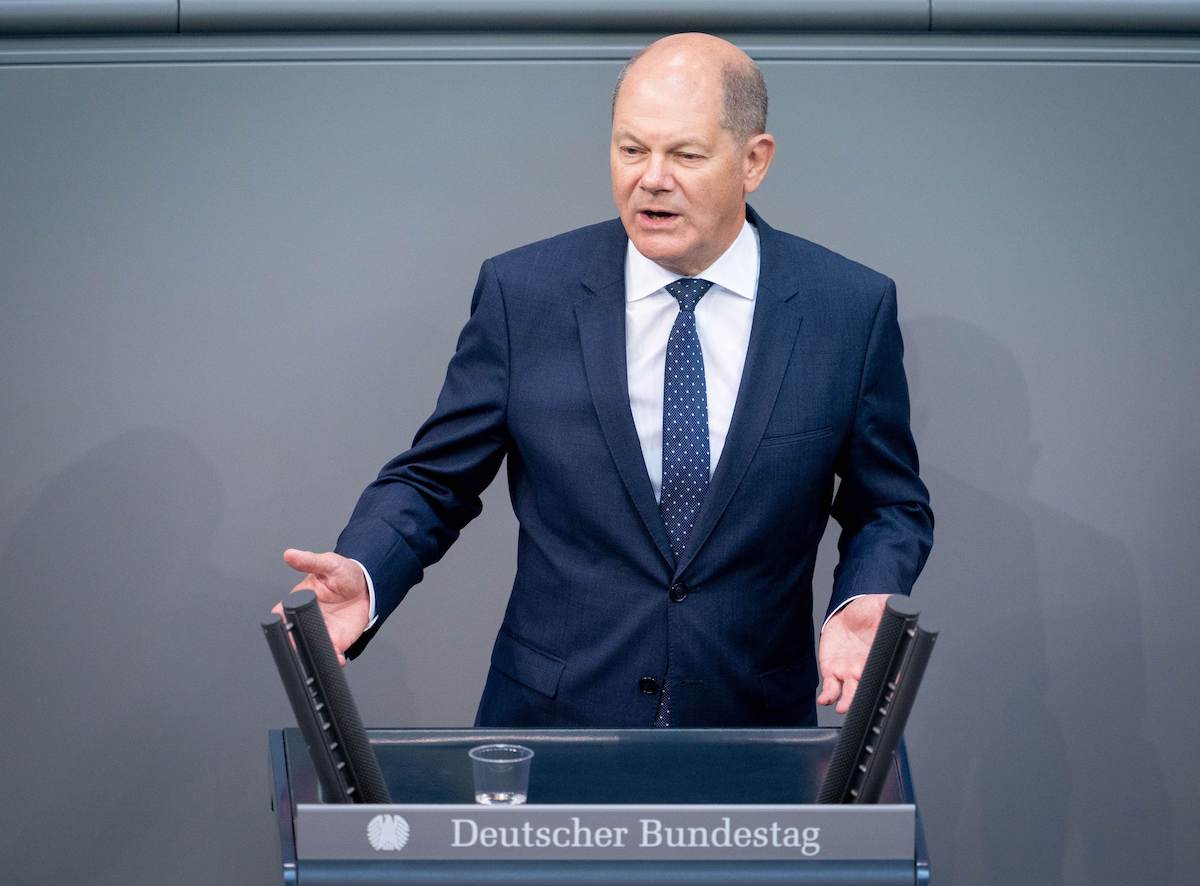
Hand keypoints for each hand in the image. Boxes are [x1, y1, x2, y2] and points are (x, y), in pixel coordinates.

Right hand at [273, 549, 369, 665]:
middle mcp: (307, 619)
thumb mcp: (328, 563)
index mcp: (298, 601)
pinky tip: (337, 658)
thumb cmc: (344, 573)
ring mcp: (321, 631)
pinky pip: (331, 653)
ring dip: (313, 654)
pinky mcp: (336, 640)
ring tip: (323, 653)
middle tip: (300, 644)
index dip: (280, 621)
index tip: (284, 624)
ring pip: (310, 647)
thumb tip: (290, 554)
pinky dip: (333, 658)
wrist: (367, 586)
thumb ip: (309, 561)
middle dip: (295, 643)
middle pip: (293, 635)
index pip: (281, 613)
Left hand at [817, 594, 888, 713]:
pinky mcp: (832, 672)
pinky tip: (825, 699)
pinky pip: (831, 688)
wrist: (846, 614)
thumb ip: (894, 606)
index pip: (889, 671)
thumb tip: (903, 605)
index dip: (891, 681)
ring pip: (850, 694)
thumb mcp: (883, 605)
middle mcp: (867, 668)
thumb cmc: (868, 612)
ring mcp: (850, 673)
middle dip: (869, 698)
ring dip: (848, 702)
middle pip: (870, 688)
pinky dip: (828, 696)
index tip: (892, 686)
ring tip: (844, 707)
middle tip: (869, 702)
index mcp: (882, 655)